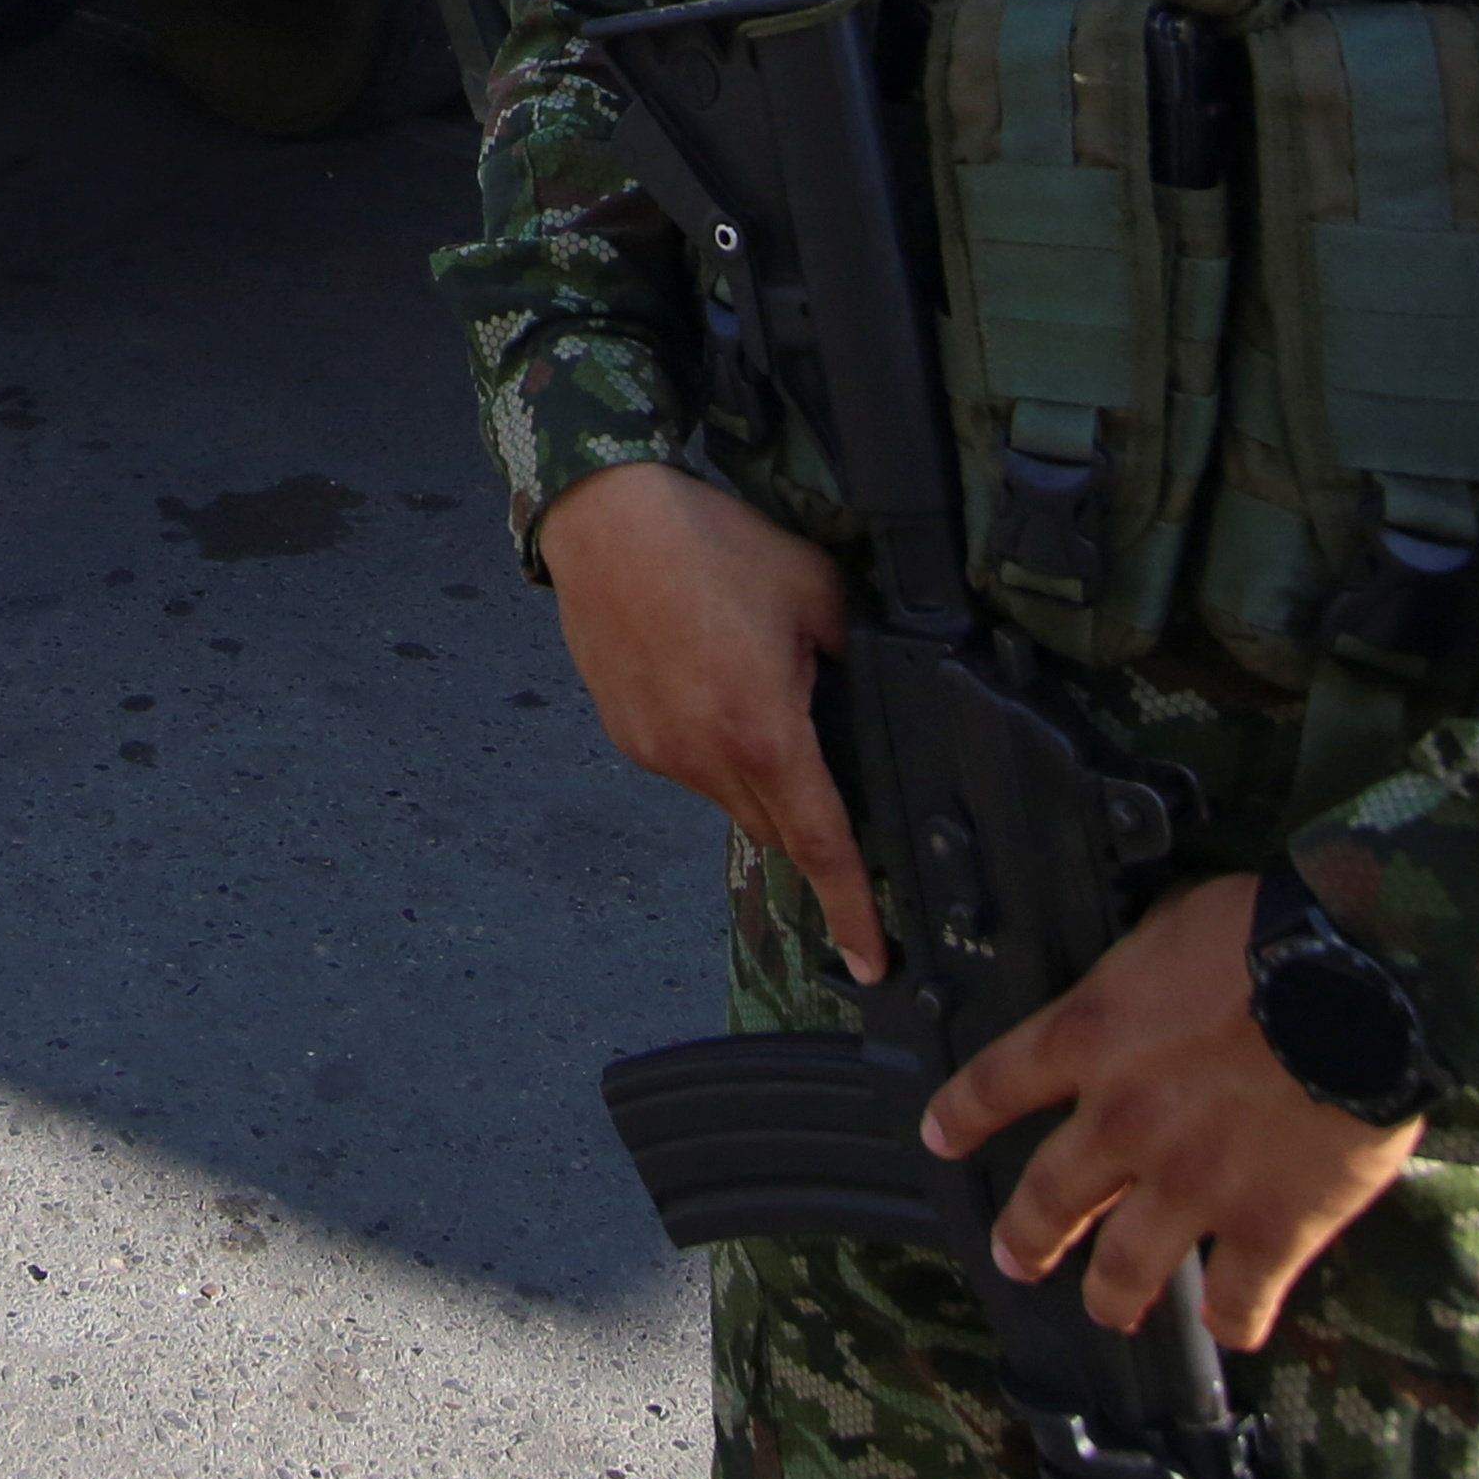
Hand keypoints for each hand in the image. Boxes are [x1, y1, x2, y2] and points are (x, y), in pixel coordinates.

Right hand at [532, 462, 884, 981]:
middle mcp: (705, 758)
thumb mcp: (816, 590)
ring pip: (729, 799)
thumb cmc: (711, 544)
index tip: (870, 961)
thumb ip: (856, 656)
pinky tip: (709, 679)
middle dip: (807, 815)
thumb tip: (874, 692)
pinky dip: (711, 747)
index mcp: (764, 732)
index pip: (821, 845)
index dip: (852, 907)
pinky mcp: (625, 736)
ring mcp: (657, 752)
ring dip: (755, 771)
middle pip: (776, 829)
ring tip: (750, 683)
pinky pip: (687, 767)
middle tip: (823, 749)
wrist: (605, 517)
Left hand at [919, 873, 1423, 1351]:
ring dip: (1111, 1298)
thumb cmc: (1268, 931)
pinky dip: (1231, 1319)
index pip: (998, 1082)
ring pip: (1126, 1268)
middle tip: (1015, 1258)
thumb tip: (1145, 981)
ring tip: (1108, 1310)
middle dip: (1025, 1236)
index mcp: (1092, 1038)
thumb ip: (1140, 974)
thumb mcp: (1170, 925)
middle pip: (1050, 1197)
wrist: (1357, 979)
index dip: (962, 1114)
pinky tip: (1229, 1324)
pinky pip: (1237, 1298)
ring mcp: (1193, 1185)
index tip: (940, 1138)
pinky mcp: (1269, 1227)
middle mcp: (1124, 1122)